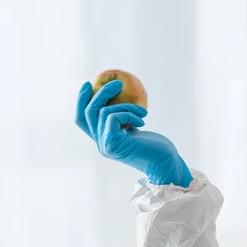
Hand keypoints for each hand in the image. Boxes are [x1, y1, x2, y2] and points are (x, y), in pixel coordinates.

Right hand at [75, 80, 192, 187]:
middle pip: (88, 112)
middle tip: (118, 83)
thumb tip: (118, 95)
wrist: (165, 163)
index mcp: (104, 141)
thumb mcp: (135, 129)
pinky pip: (114, 116)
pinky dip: (129, 114)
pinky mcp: (113, 143)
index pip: (82, 121)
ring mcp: (105, 145)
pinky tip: (142, 122)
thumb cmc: (156, 147)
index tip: (88, 84)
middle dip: (101, 93)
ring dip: (126, 106)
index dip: (80, 101)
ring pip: (104, 112)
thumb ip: (123, 120)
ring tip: (143, 113)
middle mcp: (101, 144)